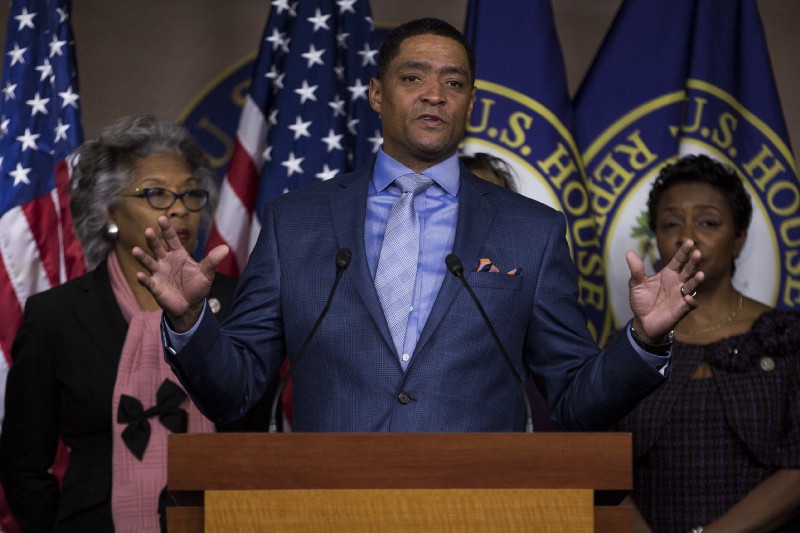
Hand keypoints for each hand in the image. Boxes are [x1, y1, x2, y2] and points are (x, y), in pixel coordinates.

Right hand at [133, 216, 228, 331]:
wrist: (190, 306)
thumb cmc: (197, 287)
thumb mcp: (207, 273)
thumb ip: (213, 260)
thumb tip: (226, 248)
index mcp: (178, 254)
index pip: (171, 239)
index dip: (167, 229)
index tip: (162, 219)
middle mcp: (166, 261)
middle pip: (157, 248)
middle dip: (152, 240)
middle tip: (149, 231)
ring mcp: (158, 273)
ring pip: (148, 262)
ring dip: (142, 257)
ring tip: (136, 251)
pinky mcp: (155, 286)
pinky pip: (147, 281)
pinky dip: (143, 278)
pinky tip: (140, 275)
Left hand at [626, 239, 703, 342]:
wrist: (642, 322)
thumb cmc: (641, 301)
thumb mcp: (636, 284)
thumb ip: (636, 270)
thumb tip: (629, 253)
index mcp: (667, 274)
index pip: (678, 260)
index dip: (684, 252)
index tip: (689, 242)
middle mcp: (677, 283)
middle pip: (688, 270)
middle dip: (693, 262)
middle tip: (697, 253)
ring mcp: (681, 296)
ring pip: (692, 286)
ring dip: (696, 281)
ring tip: (700, 274)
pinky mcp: (681, 309)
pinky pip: (690, 304)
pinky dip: (691, 301)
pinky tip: (688, 298)